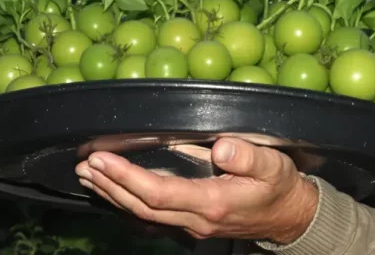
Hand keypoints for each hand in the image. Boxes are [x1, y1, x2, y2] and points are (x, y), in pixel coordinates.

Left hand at [73, 137, 318, 243]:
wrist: (290, 217)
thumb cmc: (280, 186)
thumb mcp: (273, 165)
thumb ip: (248, 155)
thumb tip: (222, 148)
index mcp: (212, 202)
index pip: (158, 192)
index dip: (126, 176)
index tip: (102, 159)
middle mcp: (196, 219)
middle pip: (141, 206)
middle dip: (110, 185)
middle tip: (84, 164)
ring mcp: (191, 226)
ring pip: (142, 214)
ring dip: (112, 195)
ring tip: (87, 176)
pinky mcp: (190, 224)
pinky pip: (151, 216)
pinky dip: (127, 202)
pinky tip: (113, 191)